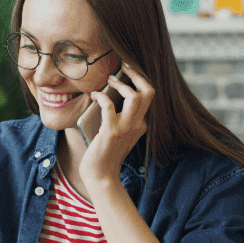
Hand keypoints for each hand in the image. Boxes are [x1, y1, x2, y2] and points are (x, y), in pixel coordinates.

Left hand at [79, 63, 153, 185]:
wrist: (100, 176)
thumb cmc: (104, 153)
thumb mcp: (117, 133)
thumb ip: (119, 117)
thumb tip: (108, 93)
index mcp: (142, 124)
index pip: (149, 96)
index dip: (140, 79)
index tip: (128, 70)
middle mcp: (138, 125)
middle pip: (148, 92)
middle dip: (136, 74)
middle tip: (124, 66)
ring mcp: (126, 128)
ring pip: (135, 96)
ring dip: (120, 83)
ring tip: (109, 79)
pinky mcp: (111, 131)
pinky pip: (109, 105)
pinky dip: (101, 96)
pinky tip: (94, 95)